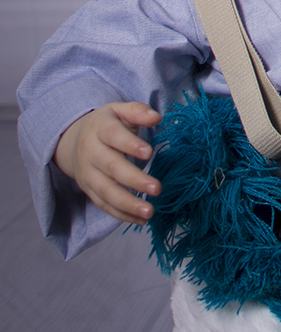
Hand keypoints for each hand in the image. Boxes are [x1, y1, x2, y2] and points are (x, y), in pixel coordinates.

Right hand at [53, 102, 162, 224]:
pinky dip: (122, 215)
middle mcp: (91, 153)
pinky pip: (104, 205)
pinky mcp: (89, 191)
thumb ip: (138, 111)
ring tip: (150, 211)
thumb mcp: (119, 111)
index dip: (131, 145)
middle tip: (157, 189)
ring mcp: (88, 174)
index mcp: (100, 129)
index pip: (114, 136)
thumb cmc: (107, 124)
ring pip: (106, 192)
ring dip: (128, 204)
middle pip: (112, 168)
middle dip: (134, 180)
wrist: (72, 140)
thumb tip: (157, 117)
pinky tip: (141, 220)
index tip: (150, 153)